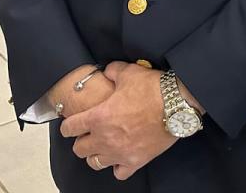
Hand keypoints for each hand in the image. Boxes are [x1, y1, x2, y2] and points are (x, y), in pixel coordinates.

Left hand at [60, 62, 175, 179]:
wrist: (177, 104)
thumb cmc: (153, 89)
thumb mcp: (129, 72)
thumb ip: (113, 71)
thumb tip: (108, 72)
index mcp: (98, 117)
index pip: (70, 128)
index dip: (68, 125)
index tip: (71, 125)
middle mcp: (105, 138)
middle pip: (79, 149)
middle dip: (81, 141)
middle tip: (88, 134)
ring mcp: (119, 152)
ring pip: (95, 163)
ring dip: (96, 154)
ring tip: (102, 147)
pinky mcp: (136, 161)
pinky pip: (119, 173)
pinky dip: (117, 167)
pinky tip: (120, 158)